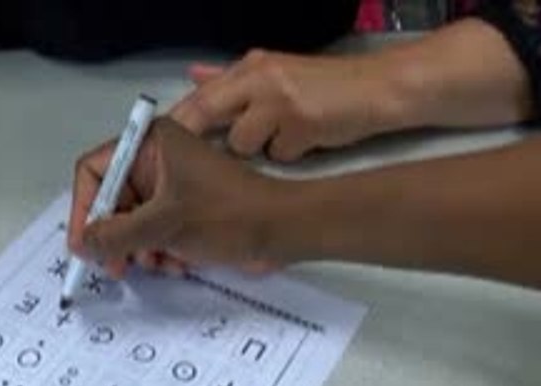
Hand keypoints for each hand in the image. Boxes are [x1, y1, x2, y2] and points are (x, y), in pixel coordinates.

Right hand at [69, 117, 295, 278]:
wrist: (282, 230)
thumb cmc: (230, 214)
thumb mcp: (164, 225)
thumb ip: (115, 235)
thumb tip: (82, 243)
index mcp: (151, 142)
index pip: (94, 169)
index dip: (83, 208)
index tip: (84, 244)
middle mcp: (157, 158)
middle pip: (110, 199)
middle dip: (114, 236)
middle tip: (116, 267)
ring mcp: (171, 185)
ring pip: (130, 221)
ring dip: (138, 249)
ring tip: (157, 264)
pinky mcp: (183, 208)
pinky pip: (152, 232)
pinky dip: (157, 251)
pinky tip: (176, 263)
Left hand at [170, 50, 408, 160]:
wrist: (378, 88)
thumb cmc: (325, 87)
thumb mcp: (275, 73)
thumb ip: (231, 78)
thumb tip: (193, 75)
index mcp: (251, 66)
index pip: (201, 95)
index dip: (179, 123)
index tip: (162, 147)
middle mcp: (260, 78)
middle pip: (208, 112)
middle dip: (197, 141)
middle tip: (196, 164)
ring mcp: (280, 101)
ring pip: (242, 143)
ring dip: (257, 150)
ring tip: (283, 137)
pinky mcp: (301, 125)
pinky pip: (277, 155)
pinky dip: (288, 155)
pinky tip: (307, 141)